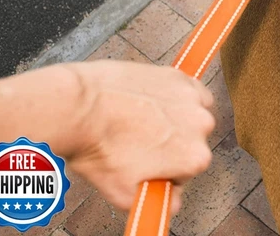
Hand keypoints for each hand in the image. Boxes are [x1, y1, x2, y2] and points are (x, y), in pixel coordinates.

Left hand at [61, 61, 215, 213]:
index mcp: (194, 158)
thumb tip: (170, 201)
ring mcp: (190, 98)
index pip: (186, 172)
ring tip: (141, 121)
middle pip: (191, 142)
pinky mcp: (177, 76)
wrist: (78, 107)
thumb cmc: (96, 147)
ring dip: (176, 120)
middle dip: (171, 145)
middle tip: (138, 144)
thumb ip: (156, 203)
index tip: (146, 167)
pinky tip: (151, 102)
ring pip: (192, 116)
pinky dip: (176, 97)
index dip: (164, 172)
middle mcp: (201, 126)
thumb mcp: (123, 195)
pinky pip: (189, 90)